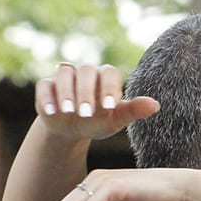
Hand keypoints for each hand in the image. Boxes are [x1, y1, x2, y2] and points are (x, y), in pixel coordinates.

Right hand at [35, 63, 157, 140]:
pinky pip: (45, 86)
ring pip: (65, 74)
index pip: (108, 74)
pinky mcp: (47, 86)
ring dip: (66, 93)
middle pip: (85, 71)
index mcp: (105, 76)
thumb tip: (155, 105)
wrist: (72, 129)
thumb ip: (133, 111)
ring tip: (69, 112)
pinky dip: (47, 98)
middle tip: (86, 114)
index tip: (109, 108)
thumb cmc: (98, 121)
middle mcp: (85, 72)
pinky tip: (52, 113)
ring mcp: (65, 77)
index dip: (108, 89)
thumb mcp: (116, 119)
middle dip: (86, 93)